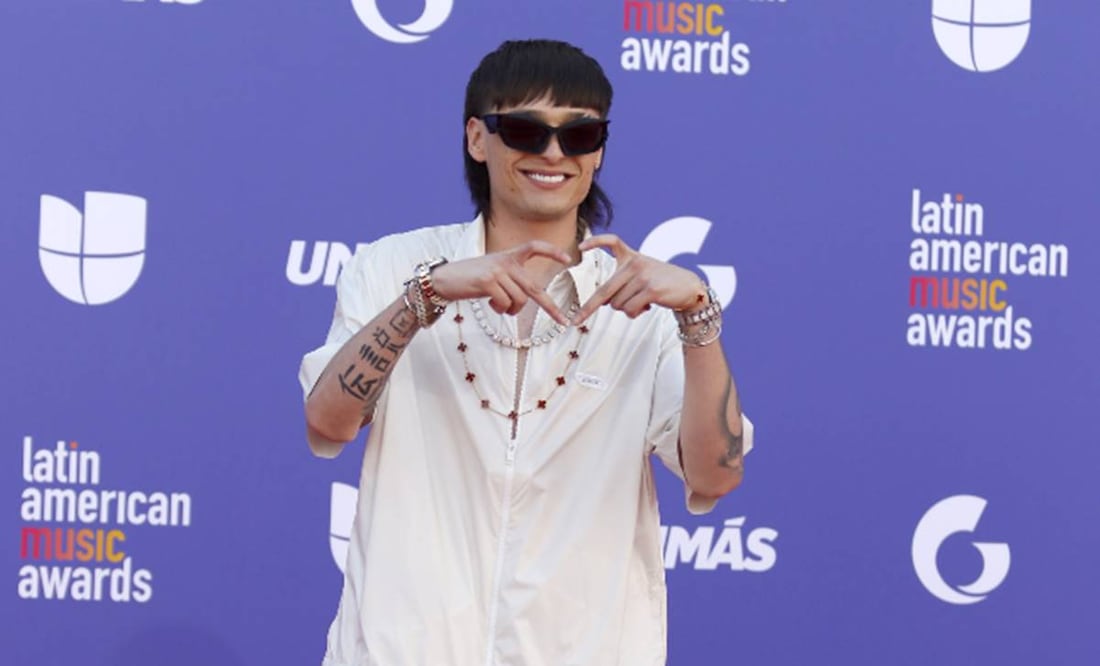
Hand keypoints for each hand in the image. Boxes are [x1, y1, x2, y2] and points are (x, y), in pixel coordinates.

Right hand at [430, 241, 573, 324]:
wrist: (443, 279)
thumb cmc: (469, 280)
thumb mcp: (493, 272)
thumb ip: (511, 279)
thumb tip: (526, 299)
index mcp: (508, 256)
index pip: (534, 247)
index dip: (552, 251)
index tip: (568, 260)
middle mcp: (505, 262)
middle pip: (534, 287)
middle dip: (550, 307)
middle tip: (562, 322)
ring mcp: (497, 271)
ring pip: (519, 300)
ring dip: (510, 310)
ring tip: (497, 306)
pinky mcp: (488, 281)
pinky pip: (505, 303)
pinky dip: (500, 309)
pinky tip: (489, 305)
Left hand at [574, 234, 707, 323]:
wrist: (690, 288)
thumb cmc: (662, 283)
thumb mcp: (641, 276)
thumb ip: (622, 284)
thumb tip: (602, 302)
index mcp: (632, 257)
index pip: (613, 241)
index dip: (596, 242)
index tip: (580, 247)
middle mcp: (635, 264)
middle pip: (605, 290)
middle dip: (588, 308)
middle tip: (575, 321)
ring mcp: (643, 276)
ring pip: (617, 304)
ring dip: (626, 310)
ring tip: (642, 302)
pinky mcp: (651, 290)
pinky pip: (630, 310)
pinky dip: (634, 314)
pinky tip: (647, 307)